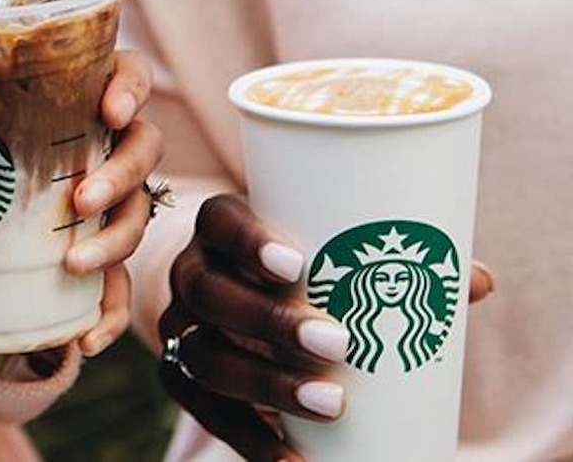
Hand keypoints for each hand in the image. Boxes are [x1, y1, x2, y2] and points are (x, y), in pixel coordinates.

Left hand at [0, 51, 162, 357]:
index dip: (131, 90)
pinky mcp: (100, 251)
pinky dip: (109, 316)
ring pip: (138, 215)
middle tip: (81, 199)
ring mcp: (112, 201)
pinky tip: (85, 341)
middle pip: (145, 149)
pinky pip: (120, 286)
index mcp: (81, 98)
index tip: (110, 112)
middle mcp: (108, 146)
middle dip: (121, 176)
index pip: (129, 77)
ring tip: (74, 263)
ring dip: (116, 241)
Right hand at [159, 194, 494, 461]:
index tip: (301, 266)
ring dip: (266, 384)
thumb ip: (391, 261)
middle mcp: (192, 272)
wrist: (233, 291)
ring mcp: (182, 326)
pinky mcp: (181, 375)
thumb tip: (476, 282)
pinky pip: (204, 409)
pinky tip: (292, 458)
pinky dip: (248, 438)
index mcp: (222, 228)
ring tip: (332, 404)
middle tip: (338, 344)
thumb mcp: (327, 248)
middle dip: (271, 322)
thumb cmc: (296, 263)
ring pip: (205, 355)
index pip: (220, 220)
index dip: (250, 241)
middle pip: (211, 292)